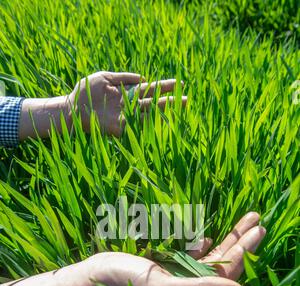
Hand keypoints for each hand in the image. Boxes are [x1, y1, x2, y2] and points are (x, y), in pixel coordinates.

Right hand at [0, 212, 264, 285]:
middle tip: (257, 219)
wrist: (90, 279)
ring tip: (242, 223)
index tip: (257, 230)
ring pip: (209, 259)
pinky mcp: (164, 271)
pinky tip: (211, 237)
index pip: (225, 275)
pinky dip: (203, 247)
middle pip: (222, 265)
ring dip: (226, 240)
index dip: (243, 252)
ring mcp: (176, 280)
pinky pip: (190, 259)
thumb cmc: (123, 282)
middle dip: (240, 242)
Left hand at [67, 71, 186, 136]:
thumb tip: (143, 77)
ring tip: (180, 106)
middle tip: (187, 98)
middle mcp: (129, 105)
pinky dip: (149, 123)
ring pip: (149, 113)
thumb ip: (123, 77)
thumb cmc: (84, 92)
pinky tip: (162, 120)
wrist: (70, 109)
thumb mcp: (104, 77)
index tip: (178, 83)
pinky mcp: (119, 127)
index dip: (163, 86)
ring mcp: (125, 117)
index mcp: (126, 92)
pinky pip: (137, 125)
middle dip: (170, 100)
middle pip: (153, 102)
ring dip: (164, 111)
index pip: (149, 89)